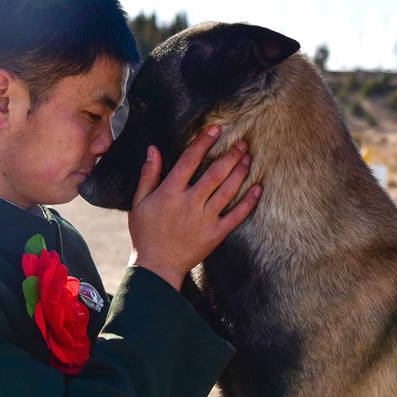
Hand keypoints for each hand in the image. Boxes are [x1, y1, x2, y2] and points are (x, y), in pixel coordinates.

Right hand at [127, 126, 262, 290]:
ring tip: (248, 158)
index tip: (216, 129)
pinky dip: (249, 202)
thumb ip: (148, 175)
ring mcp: (205, 219)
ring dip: (240, 172)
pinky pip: (237, 216)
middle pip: (215, 173)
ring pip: (228, 191)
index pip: (189, 161)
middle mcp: (190, 203)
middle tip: (242, 142)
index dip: (203, 143)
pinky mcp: (216, 234)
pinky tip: (258, 188)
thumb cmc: (145, 233)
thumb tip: (153, 149)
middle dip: (230, 155)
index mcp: (170, 193)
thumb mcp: (138, 202)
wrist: (156, 267)